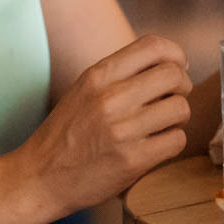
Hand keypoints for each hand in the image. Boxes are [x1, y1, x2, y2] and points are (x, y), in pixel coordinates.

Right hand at [15, 35, 191, 220]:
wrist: (40, 177)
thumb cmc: (67, 132)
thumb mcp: (84, 89)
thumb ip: (121, 73)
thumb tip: (172, 64)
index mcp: (99, 75)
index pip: (154, 46)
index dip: (176, 54)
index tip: (177, 67)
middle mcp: (111, 97)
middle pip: (174, 75)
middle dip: (182, 86)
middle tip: (172, 99)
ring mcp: (122, 130)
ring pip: (180, 108)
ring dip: (178, 117)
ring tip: (162, 125)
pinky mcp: (132, 161)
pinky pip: (177, 140)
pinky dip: (172, 142)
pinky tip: (156, 145)